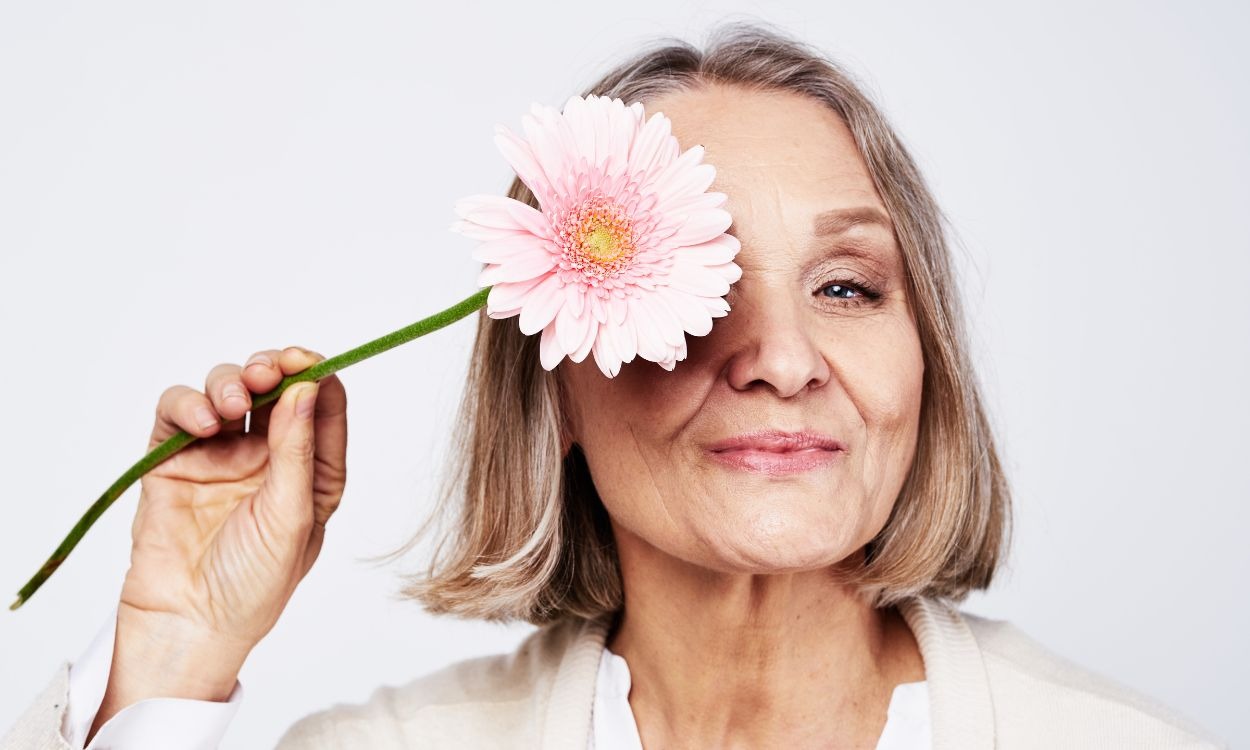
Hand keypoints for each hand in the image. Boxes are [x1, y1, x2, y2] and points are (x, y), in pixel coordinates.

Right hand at [90, 346, 346, 737]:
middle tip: (267, 372)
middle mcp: (268, 456)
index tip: (307, 360)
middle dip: (271, 368)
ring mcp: (219, 455)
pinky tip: (202, 423)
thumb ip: (298, 451)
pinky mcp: (173, 460)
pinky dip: (188, 404)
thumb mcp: (292, 517)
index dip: (316, 374)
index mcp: (311, 470)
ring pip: (226, 389)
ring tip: (232, 407)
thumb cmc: (253, 585)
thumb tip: (308, 388)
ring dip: (229, 383)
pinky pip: (178, 413)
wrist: (189, 625)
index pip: (322, 405)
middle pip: (272, 387)